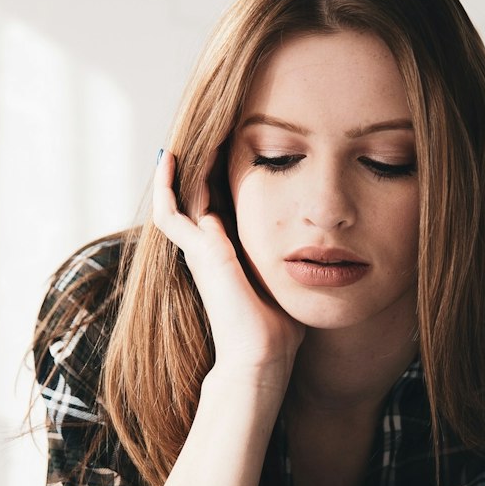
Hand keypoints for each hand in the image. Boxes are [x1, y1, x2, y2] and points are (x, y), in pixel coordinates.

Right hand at [153, 148, 303, 382]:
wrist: (261, 354)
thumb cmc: (278, 329)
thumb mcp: (287, 282)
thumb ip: (291, 263)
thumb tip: (318, 254)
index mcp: (229, 255)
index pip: (222, 206)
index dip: (226, 180)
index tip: (237, 153)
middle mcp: (209, 249)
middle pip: (200, 195)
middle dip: (206, 165)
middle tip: (216, 130)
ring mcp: (199, 249)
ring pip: (184, 196)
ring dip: (189, 166)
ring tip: (196, 135)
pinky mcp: (195, 251)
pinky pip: (170, 210)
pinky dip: (166, 185)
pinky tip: (170, 156)